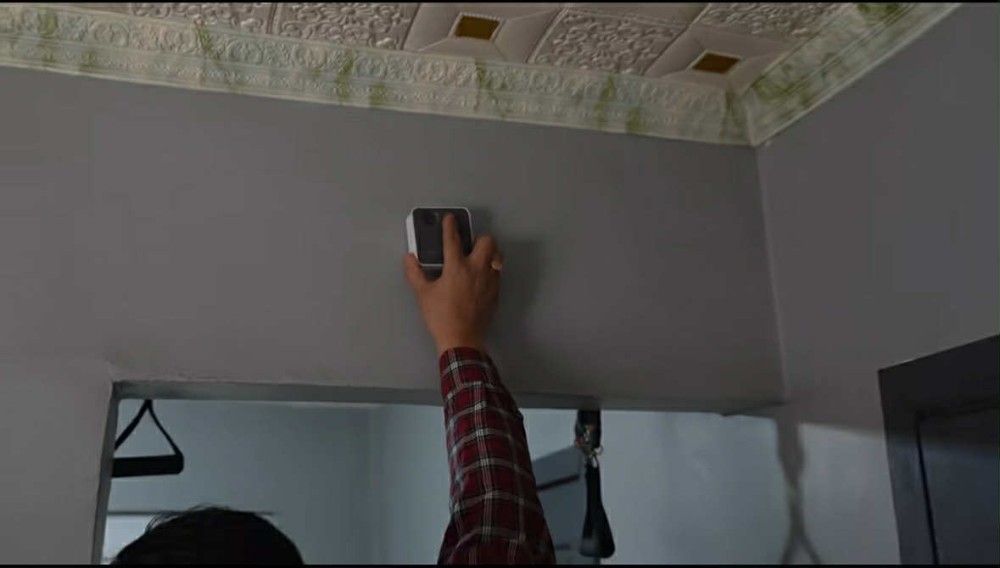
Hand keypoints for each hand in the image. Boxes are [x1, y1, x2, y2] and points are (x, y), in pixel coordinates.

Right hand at [404, 213, 502, 356]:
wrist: (462, 338)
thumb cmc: (441, 316)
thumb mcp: (423, 294)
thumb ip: (415, 273)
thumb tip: (409, 259)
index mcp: (457, 267)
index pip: (453, 239)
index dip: (450, 226)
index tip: (450, 218)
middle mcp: (477, 269)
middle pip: (487, 241)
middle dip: (479, 238)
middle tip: (470, 245)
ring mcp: (490, 281)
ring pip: (497, 256)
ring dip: (489, 253)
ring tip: (478, 259)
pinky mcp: (496, 292)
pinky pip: (497, 273)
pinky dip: (491, 270)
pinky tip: (481, 278)